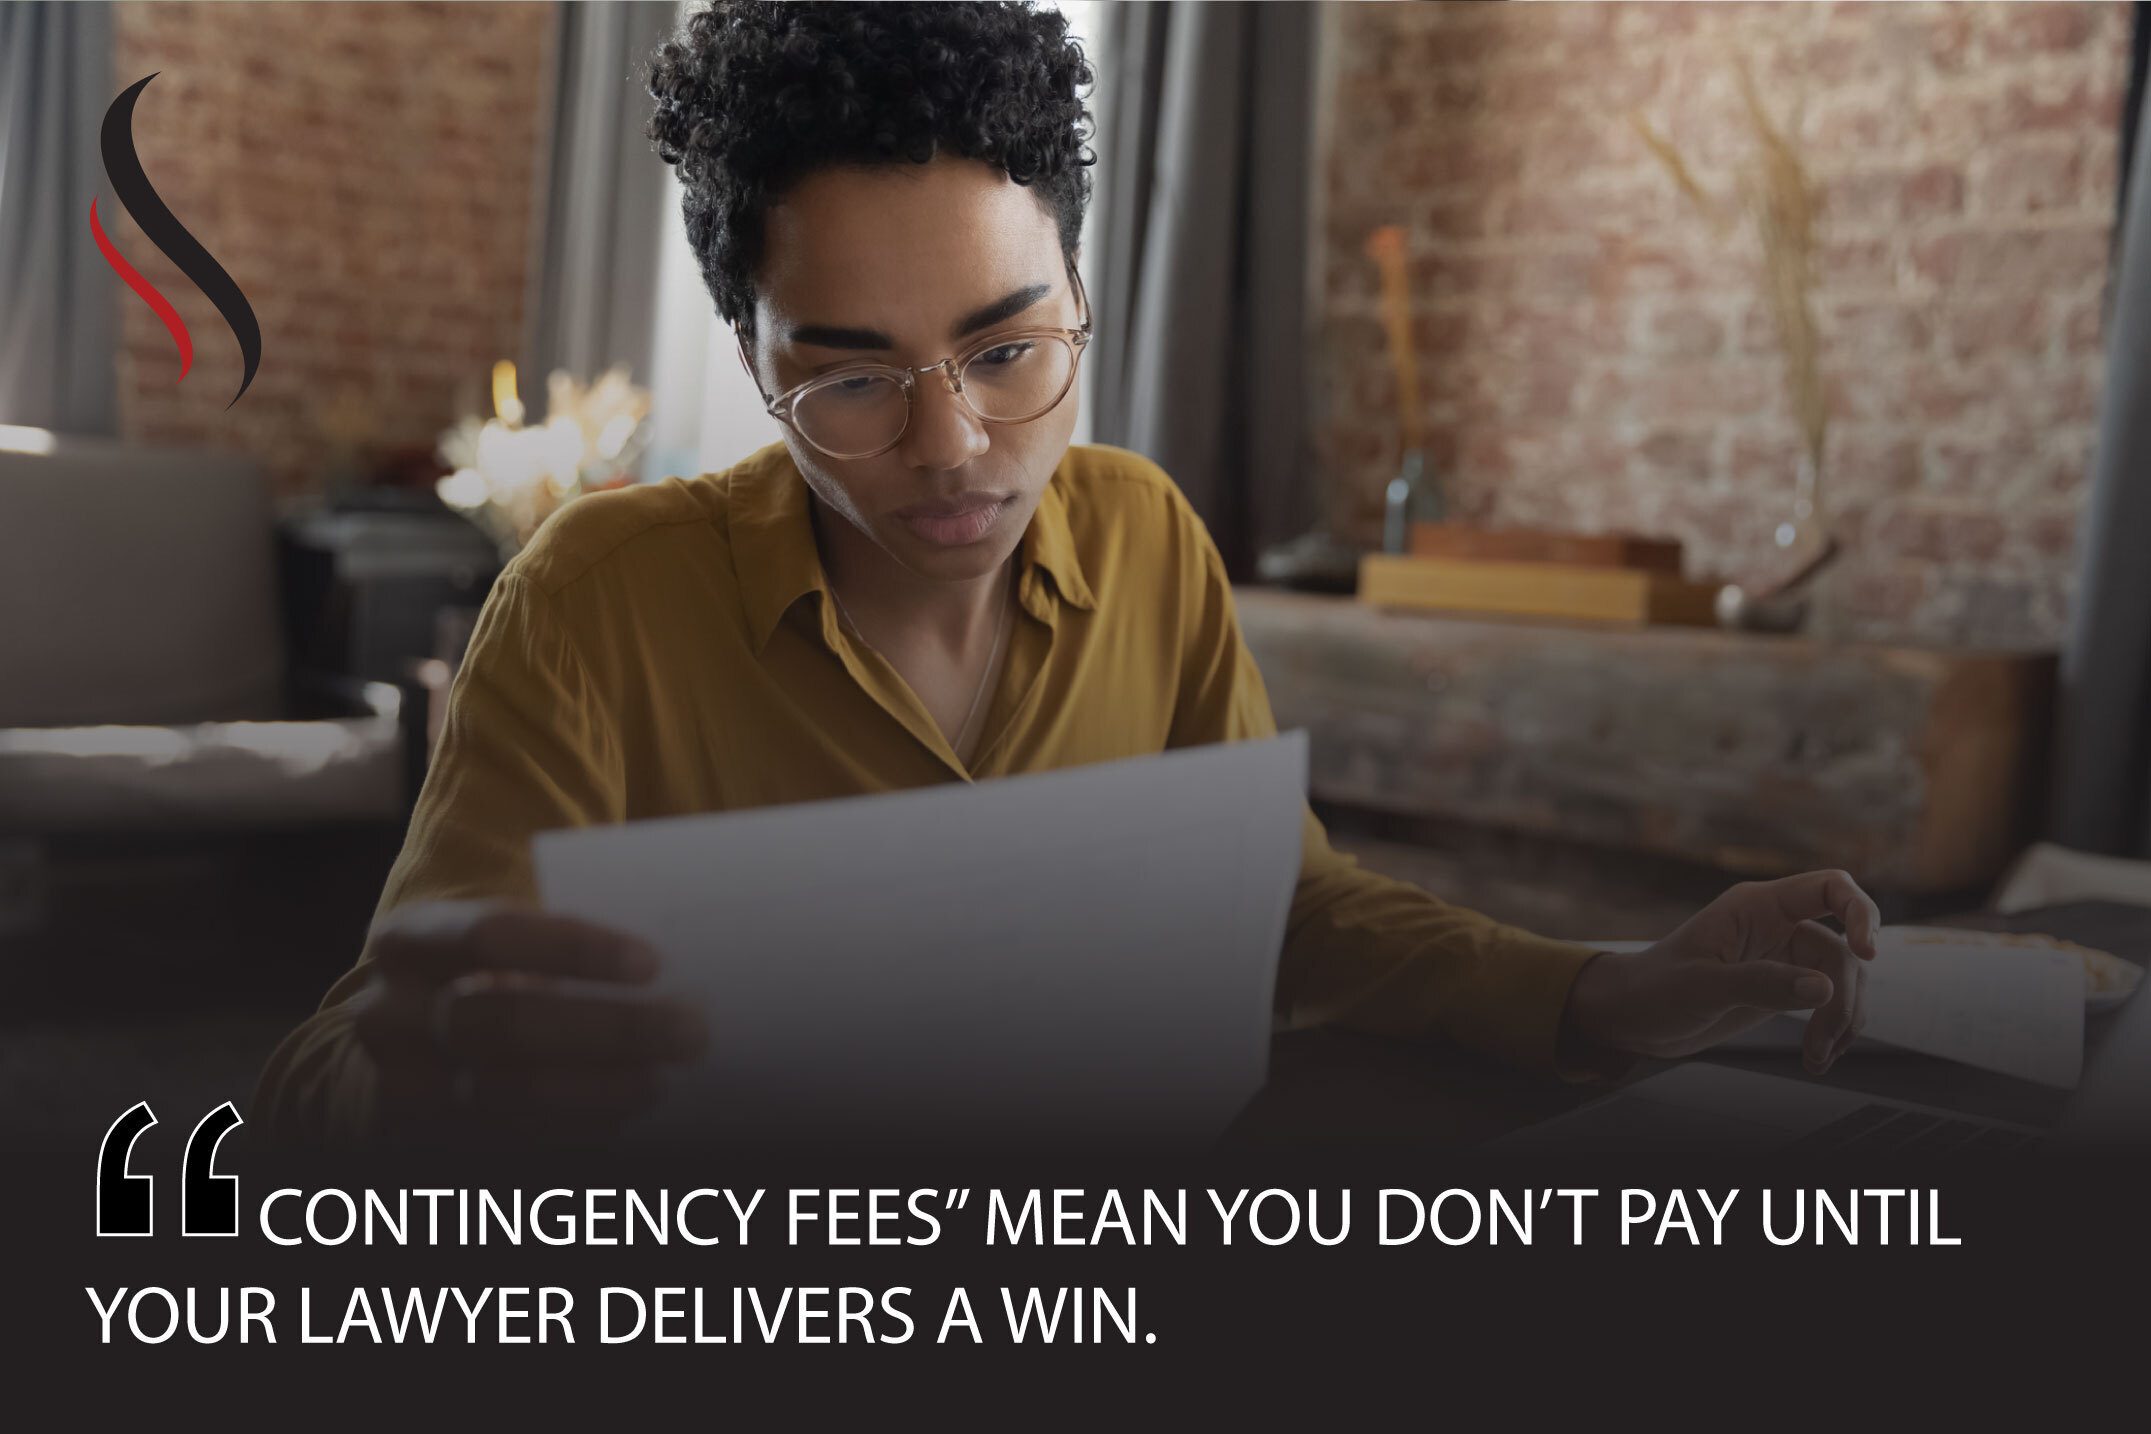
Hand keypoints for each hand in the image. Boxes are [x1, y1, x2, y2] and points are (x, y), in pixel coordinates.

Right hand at [349, 899, 707, 1141]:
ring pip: (508, 1091)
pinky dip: (574, 1125)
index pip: (490, 934)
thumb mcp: (494, 948)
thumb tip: (667, 960)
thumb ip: (555, 945)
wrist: (396, 1045)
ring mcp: (399, 1083)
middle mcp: (389, 1013)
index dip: (572, 948)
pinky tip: (623, 1112)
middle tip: (687, 1029)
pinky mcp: (419, 1140)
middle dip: (608, 1029)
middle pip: (506, 1022)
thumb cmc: (474, 977)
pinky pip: (506, 1138)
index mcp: (409, 940)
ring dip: (600, 1087)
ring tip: (662, 1079)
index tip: (652, 963)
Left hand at [1559, 870, 1880, 1075]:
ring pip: (1843, 980)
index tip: (1868, 952)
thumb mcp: (1701, 987)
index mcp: (1755, 907)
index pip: (1829, 887)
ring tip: (1817, 1058)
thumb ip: (1760, 985)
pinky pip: (1831, 1001)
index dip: (1860, 912)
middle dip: (1842, 999)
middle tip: (1821, 1043)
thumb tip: (1822, 989)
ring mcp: (1784, 957)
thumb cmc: (1653, 991)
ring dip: (1841, 1021)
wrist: (1632, 1019)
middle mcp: (1776, 926)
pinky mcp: (1784, 987)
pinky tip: (1819, 1056)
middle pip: (1842, 949)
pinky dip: (1834, 1029)